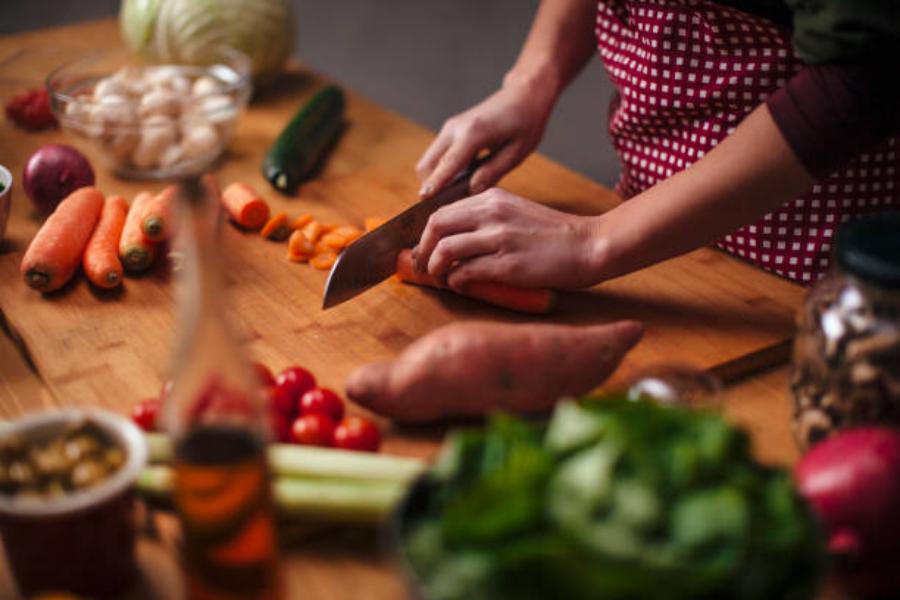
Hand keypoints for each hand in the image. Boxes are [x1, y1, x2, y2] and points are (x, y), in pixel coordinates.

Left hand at [413, 187, 602, 290]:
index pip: (441, 211)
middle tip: (424, 266)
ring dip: (436, 269)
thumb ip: (488, 218)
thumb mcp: (517, 212)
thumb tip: (456, 238)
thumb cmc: (556, 235)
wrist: (589, 245)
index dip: (425, 234)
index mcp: (492, 198)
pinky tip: (462, 285)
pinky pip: (465, 272)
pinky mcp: (507, 263)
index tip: (424, 249)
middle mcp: (492, 213)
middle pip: (436, 226)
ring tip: (441, 279)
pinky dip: (456, 281)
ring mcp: (499, 237)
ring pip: (445, 250)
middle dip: (423, 250)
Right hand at [416, 78, 555, 198]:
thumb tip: (471, 192)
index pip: (448, 164)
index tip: (424, 201)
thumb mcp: (516, 153)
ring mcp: (450, 128)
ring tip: (452, 199)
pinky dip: (440, 172)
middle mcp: (455, 128)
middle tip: (443, 210)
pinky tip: (457, 184)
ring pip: (428, 161)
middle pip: (427, 165)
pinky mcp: (450, 130)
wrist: (523, 96)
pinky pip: (437, 156)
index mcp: (473, 133)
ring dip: (434, 180)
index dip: (435, 184)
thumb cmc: (525, 123)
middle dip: (430, 188)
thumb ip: (491, 173)